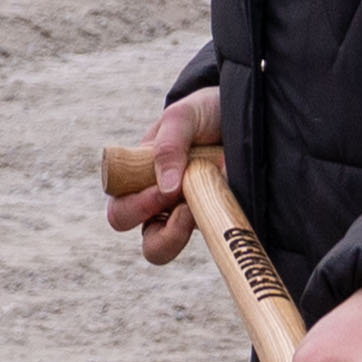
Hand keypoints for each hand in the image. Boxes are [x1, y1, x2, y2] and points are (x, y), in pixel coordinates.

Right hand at [103, 88, 222, 254]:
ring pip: (172, 251)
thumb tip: (165, 188)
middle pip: (147, 242)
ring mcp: (191, 214)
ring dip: (182, 235)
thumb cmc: (203, 113)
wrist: (240, 111)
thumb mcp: (183, 117)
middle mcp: (162, 204)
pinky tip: (226, 194)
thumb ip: (168, 146)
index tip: (161, 190)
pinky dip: (219, 223)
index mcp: (141, 180)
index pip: (121, 211)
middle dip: (161, 230)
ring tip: (198, 207)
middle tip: (182, 202)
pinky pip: (214, 236)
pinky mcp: (219, 217)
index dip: (135, 208)